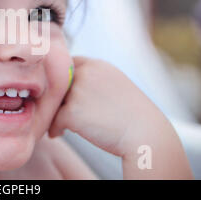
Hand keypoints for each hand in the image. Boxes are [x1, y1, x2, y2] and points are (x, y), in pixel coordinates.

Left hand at [48, 56, 166, 156]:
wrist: (147, 135)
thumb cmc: (132, 115)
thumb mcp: (115, 84)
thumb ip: (92, 80)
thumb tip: (65, 86)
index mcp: (97, 65)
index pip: (69, 63)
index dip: (64, 79)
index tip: (64, 93)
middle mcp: (86, 73)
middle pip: (58, 83)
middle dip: (58, 97)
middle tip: (59, 111)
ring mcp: (78, 92)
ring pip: (54, 102)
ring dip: (55, 113)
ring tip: (61, 124)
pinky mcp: (72, 112)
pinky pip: (53, 120)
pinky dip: (54, 129)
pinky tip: (59, 134)